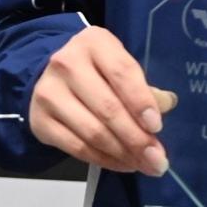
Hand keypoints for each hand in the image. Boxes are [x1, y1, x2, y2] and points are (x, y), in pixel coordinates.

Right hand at [29, 25, 176, 174]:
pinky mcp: (40, 122)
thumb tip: (166, 105)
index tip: (157, 126)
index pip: (122, 73)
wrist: (51, 76)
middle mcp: (67, 64)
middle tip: (157, 159)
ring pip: (92, 132)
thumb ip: (142, 85)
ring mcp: (49, 94)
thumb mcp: (119, 64)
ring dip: (122, 153)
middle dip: (136, 138)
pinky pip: (76, 147)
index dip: (141, 101)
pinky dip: (103, 159)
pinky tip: (122, 164)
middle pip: (108, 108)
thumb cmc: (96, 68)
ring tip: (144, 164)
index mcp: (94, 43)